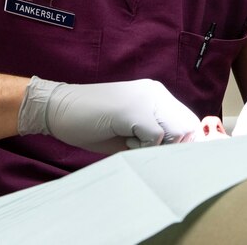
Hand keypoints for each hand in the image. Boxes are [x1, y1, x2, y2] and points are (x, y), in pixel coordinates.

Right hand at [17, 77, 199, 152]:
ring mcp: (145, 99)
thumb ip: (156, 136)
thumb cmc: (92, 124)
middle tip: (145, 148)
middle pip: (188, 127)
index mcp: (156, 94)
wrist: (57, 109)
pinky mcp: (134, 110)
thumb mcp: (131, 130)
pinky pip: (156, 137)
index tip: (161, 152)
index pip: (189, 120)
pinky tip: (124, 140)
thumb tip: (178, 155)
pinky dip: (143, 147)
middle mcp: (155, 92)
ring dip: (159, 146)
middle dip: (172, 146)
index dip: (182, 142)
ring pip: (177, 132)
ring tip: (133, 141)